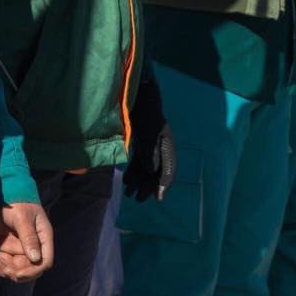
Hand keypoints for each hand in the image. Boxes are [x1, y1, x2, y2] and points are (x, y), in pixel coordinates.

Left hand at [0, 201, 53, 282]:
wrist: (3, 196)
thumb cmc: (18, 203)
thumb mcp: (23, 219)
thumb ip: (29, 238)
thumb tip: (35, 258)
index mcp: (43, 238)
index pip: (44, 262)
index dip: (33, 271)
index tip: (18, 273)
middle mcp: (34, 246)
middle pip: (30, 269)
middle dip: (17, 272)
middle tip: (4, 268)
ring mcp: (21, 248)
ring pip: (17, 269)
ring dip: (6, 270)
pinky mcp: (8, 248)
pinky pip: (6, 263)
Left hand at [123, 74, 176, 201]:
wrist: (138, 96)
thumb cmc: (145, 113)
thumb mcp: (148, 132)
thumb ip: (150, 152)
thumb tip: (150, 170)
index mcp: (167, 146)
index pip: (169, 170)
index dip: (163, 185)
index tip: (158, 198)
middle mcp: (161, 148)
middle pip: (156, 173)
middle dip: (148, 187)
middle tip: (138, 199)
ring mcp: (151, 146)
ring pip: (146, 169)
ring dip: (139, 182)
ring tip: (129, 194)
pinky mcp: (141, 143)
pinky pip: (138, 163)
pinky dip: (133, 173)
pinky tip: (126, 181)